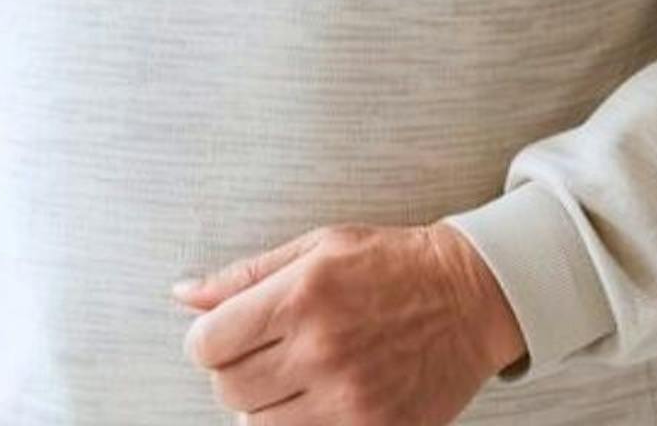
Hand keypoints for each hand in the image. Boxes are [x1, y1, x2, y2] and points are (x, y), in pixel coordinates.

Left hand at [174, 221, 522, 423]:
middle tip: (270, 354)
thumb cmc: (392, 265)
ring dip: (268, 405)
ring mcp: (348, 397)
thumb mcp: (319, 248)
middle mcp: (321, 349)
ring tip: (299, 377)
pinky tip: (322, 398)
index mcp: (301, 296)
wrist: (473, 296)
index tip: (228, 337)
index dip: (207, 342)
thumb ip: (246, 276)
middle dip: (238, 373)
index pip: (205, 346)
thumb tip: (183, 294)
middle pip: (228, 390)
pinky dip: (303, 424)